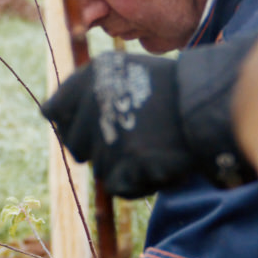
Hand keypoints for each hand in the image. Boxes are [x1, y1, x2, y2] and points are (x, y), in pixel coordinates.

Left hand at [40, 46, 249, 198]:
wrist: (208, 104)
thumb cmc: (169, 90)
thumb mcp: (123, 72)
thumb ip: (87, 91)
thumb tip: (49, 114)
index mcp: (88, 77)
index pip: (53, 112)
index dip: (72, 125)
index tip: (94, 128)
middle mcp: (93, 102)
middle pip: (75, 145)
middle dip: (100, 148)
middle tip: (135, 136)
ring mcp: (109, 132)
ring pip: (100, 167)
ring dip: (123, 165)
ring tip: (152, 145)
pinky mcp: (128, 160)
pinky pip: (118, 186)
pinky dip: (137, 182)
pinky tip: (157, 163)